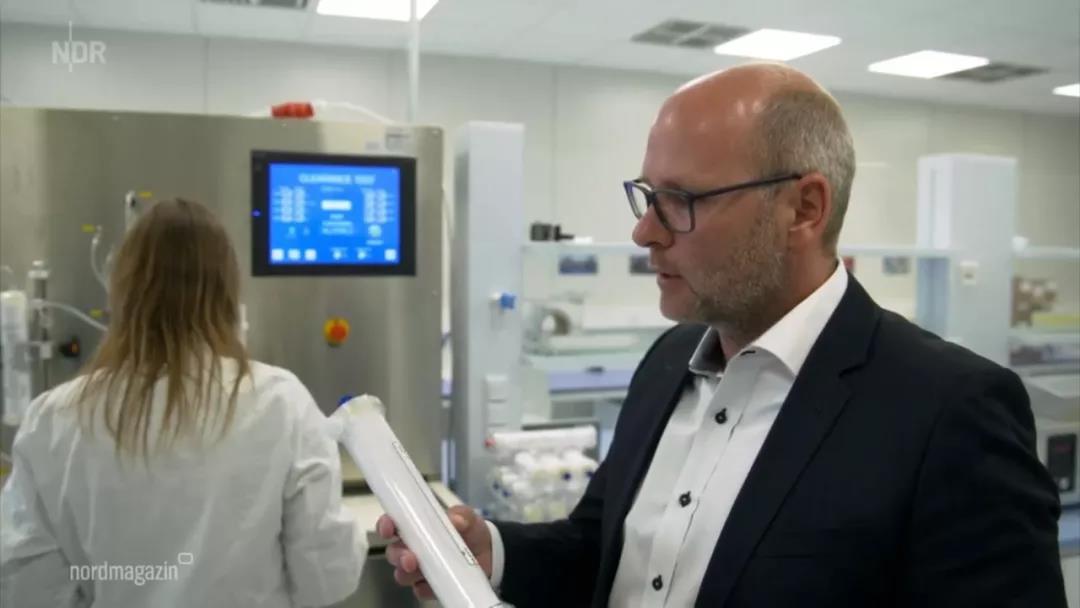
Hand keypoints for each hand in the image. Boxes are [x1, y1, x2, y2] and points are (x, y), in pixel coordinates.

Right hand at [376, 505, 493, 599]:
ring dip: (407, 573)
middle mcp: (412, 548)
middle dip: (398, 556)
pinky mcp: (429, 586)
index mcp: (415, 527)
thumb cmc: (470, 531)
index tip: (389, 528)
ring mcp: (419, 569)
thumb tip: (456, 520)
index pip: (392, 525)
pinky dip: (426, 588)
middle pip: (393, 553)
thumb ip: (462, 515)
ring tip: (420, 569)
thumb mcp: (468, 518)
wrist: (488, 554)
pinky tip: (435, 584)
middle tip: (410, 559)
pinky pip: (420, 591)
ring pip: (402, 574)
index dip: (385, 526)